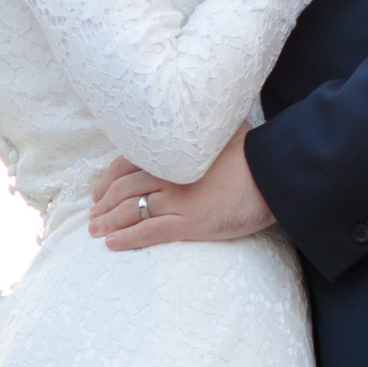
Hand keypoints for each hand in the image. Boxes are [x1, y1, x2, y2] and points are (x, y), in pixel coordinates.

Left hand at [87, 130, 274, 249]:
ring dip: (108, 222)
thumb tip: (195, 122)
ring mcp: (177, 200)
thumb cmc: (252, 151)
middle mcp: (168, 174)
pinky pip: (148, 232)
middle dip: (103, 203)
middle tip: (93, 215)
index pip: (126, 164)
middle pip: (122, 189)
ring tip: (95, 231)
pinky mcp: (188, 222)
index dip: (108, 180)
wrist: (273, 173)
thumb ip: (199, 132)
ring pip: (130, 211)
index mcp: (172, 152)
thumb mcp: (220, 131)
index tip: (99, 191)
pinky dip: (126, 238)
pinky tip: (112, 244)